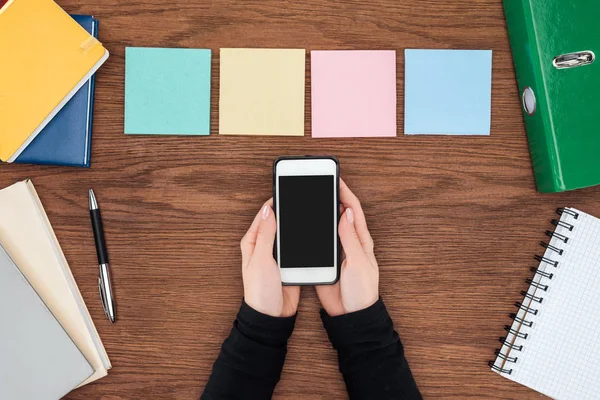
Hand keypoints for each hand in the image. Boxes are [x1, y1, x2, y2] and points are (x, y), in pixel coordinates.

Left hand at [240, 199, 299, 317]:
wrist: (272, 315)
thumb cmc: (259, 291)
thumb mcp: (261, 260)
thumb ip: (265, 235)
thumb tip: (268, 211)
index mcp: (253, 242)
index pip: (264, 215)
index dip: (275, 202)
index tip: (287, 190)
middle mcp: (264, 245)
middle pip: (277, 221)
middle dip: (288, 210)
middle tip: (303, 198)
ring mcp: (277, 254)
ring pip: (288, 232)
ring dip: (296, 225)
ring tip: (309, 211)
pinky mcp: (288, 262)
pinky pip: (296, 246)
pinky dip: (303, 239)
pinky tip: (311, 233)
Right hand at [316, 179, 378, 316]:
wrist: (351, 315)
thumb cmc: (362, 291)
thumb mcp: (358, 263)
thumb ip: (351, 239)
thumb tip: (346, 213)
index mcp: (361, 240)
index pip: (353, 209)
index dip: (345, 193)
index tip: (335, 179)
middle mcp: (349, 242)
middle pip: (339, 214)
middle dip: (331, 197)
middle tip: (319, 183)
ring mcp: (337, 251)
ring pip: (327, 226)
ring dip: (319, 212)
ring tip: (308, 198)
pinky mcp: (326, 260)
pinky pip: (317, 241)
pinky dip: (311, 231)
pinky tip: (302, 225)